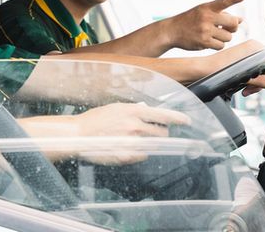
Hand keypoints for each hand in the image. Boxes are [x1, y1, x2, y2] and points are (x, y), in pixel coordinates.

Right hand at [72, 103, 189, 163]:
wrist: (78, 135)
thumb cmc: (95, 120)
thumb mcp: (116, 108)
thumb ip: (134, 111)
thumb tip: (148, 114)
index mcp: (134, 111)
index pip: (164, 115)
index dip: (178, 119)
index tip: (186, 121)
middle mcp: (136, 126)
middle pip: (163, 132)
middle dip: (161, 132)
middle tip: (152, 132)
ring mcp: (132, 142)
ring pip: (154, 145)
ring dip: (151, 143)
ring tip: (137, 140)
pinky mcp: (127, 156)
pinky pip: (143, 156)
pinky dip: (140, 153)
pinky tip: (128, 147)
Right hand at [166, 0, 244, 50]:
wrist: (172, 31)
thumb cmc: (190, 20)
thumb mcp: (203, 12)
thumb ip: (221, 14)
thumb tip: (241, 20)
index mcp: (207, 7)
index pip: (223, 1)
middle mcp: (206, 17)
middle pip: (233, 23)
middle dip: (233, 27)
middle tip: (226, 27)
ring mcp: (205, 30)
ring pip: (228, 37)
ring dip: (224, 37)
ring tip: (214, 34)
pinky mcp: (203, 42)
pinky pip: (221, 46)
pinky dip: (218, 45)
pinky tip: (209, 41)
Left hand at [205, 39, 264, 95]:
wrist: (200, 70)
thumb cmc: (217, 70)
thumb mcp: (243, 77)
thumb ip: (262, 81)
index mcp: (254, 47)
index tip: (263, 84)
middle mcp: (250, 49)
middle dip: (262, 81)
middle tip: (251, 90)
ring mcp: (244, 55)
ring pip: (259, 71)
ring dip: (255, 82)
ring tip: (245, 89)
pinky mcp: (238, 61)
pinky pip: (251, 71)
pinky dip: (249, 80)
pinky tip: (241, 86)